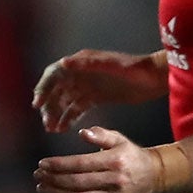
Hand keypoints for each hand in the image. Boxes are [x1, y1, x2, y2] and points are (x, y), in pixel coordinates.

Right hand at [31, 49, 166, 132]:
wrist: (155, 78)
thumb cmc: (136, 69)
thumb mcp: (112, 65)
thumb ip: (88, 64)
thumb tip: (63, 63)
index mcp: (81, 63)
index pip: (54, 75)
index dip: (43, 88)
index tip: (37, 104)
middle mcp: (81, 73)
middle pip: (56, 90)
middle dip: (49, 107)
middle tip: (46, 123)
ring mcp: (88, 86)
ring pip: (65, 101)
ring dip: (56, 114)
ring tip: (52, 129)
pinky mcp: (96, 97)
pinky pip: (77, 108)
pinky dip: (69, 118)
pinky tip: (63, 128)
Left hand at [35, 127, 161, 192]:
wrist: (154, 176)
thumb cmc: (130, 155)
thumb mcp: (119, 140)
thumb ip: (101, 135)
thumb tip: (82, 133)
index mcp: (115, 161)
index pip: (81, 164)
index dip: (59, 165)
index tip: (42, 164)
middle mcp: (116, 180)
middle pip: (78, 182)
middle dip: (54, 180)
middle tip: (37, 176)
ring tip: (42, 188)